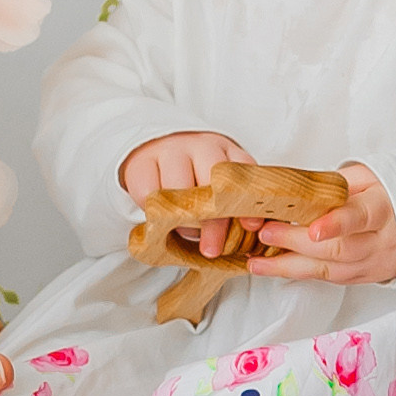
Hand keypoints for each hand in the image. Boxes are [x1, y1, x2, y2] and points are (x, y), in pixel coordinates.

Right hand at [122, 131, 252, 259]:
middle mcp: (201, 146)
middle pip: (211, 182)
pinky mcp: (142, 162)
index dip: (247, 200)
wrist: (155, 154)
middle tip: (212, 250)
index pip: (243, 171)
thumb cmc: (196, 179)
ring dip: (183, 219)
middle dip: (214, 221)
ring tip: (186, 232)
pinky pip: (149, 194)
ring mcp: (171, 151)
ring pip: (179, 188)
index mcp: (227, 152)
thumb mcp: (220, 188)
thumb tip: (253, 230)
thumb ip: (237, 206)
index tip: (251, 227)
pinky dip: (155, 213)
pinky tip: (161, 218)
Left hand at [246, 160, 395, 285]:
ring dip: (290, 267)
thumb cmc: (389, 192)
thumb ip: (336, 186)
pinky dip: (301, 274)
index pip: (360, 217)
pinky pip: (331, 279)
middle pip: (339, 249)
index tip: (313, 230)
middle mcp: (383, 241)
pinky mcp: (367, 277)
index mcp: (384, 209)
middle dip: (297, 243)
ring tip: (256, 261)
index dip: (337, 225)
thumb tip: (296, 190)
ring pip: (331, 271)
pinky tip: (275, 268)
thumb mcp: (369, 176)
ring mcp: (376, 263)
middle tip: (266, 233)